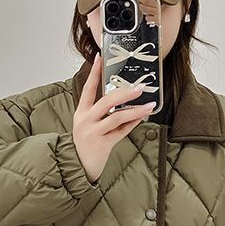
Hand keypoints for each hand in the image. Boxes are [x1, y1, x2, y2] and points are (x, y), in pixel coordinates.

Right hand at [73, 53, 156, 182]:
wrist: (76, 167)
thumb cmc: (85, 145)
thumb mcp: (87, 126)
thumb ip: (102, 114)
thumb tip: (123, 101)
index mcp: (81, 113)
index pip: (87, 88)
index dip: (94, 73)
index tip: (100, 58)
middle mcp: (85, 120)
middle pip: (106, 101)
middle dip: (124, 93)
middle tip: (139, 87)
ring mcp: (93, 132)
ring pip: (116, 117)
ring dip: (135, 111)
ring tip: (148, 105)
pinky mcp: (102, 144)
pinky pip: (121, 131)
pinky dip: (132, 124)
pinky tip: (141, 118)